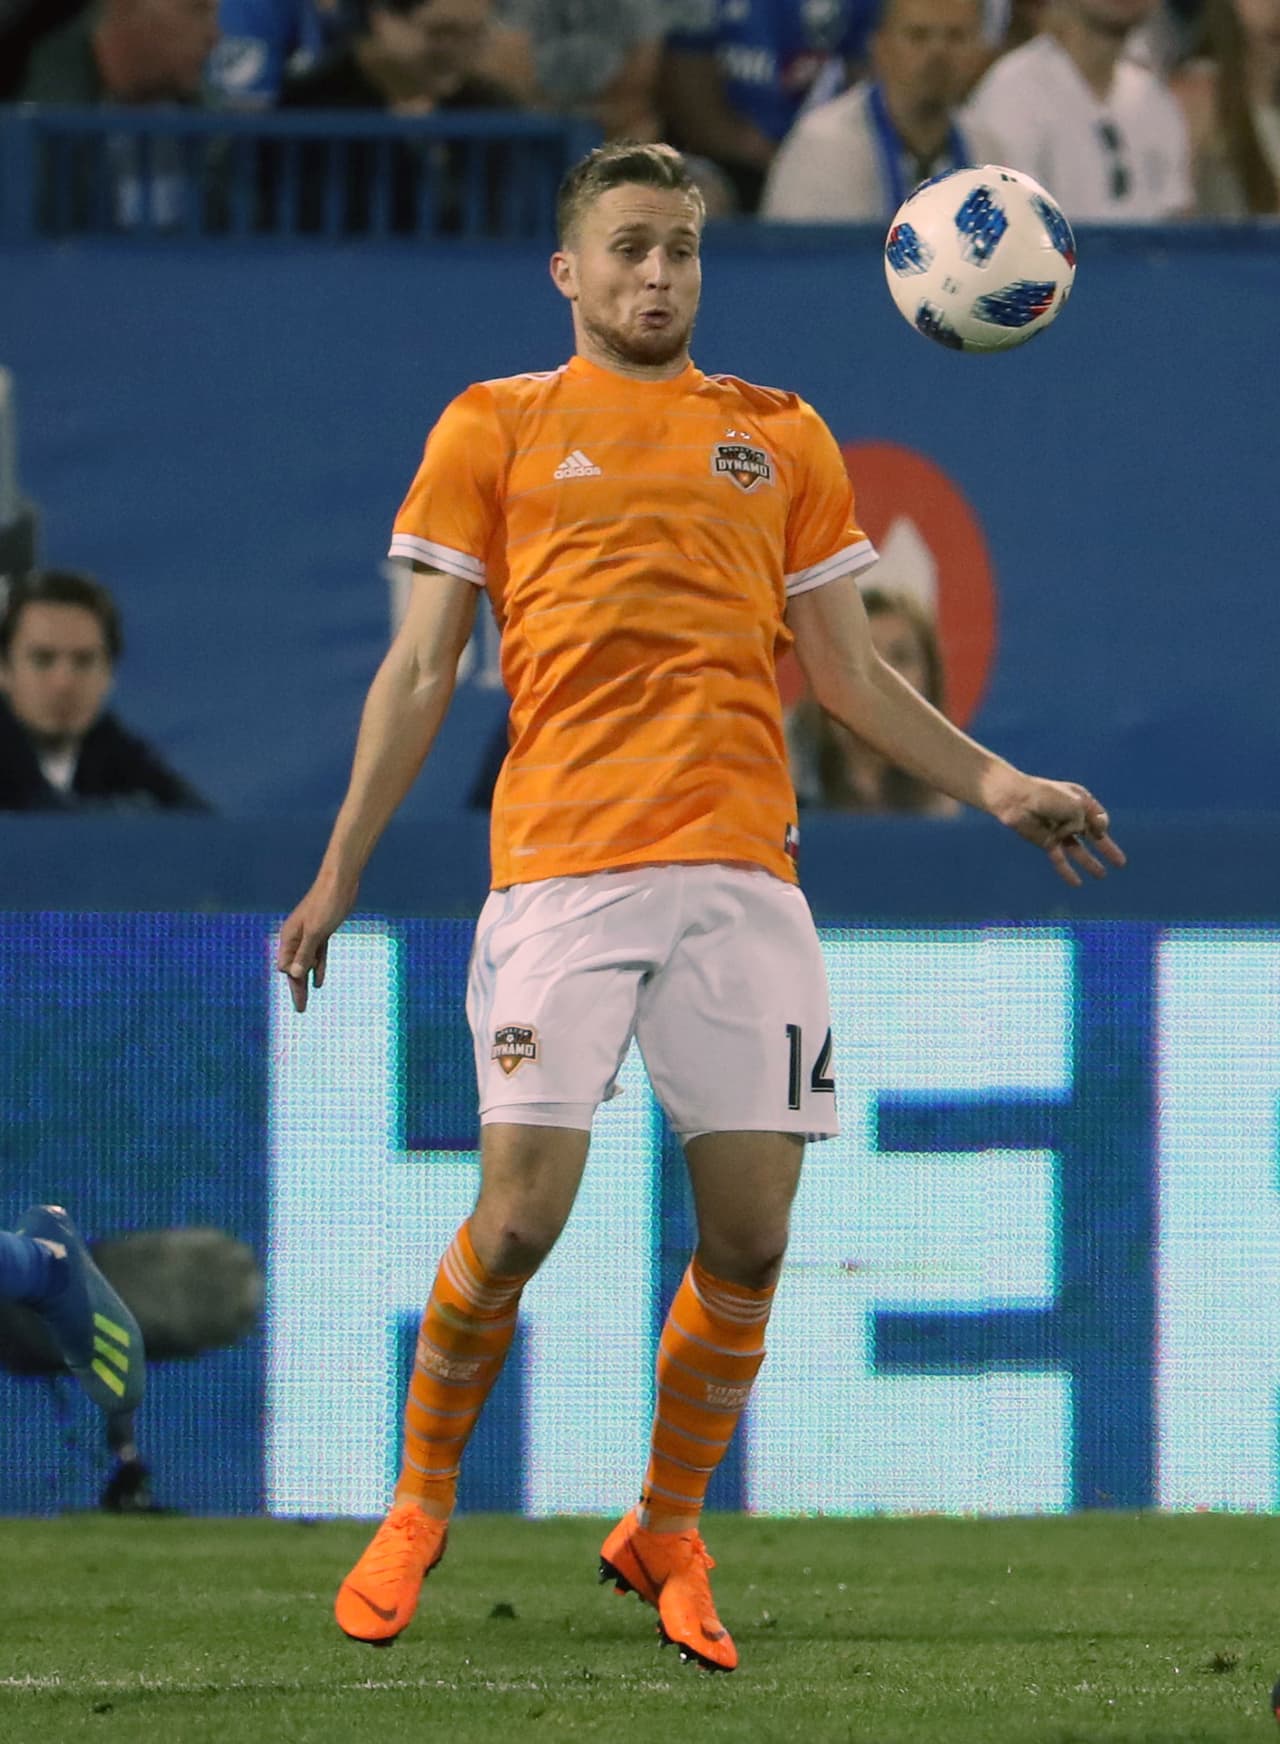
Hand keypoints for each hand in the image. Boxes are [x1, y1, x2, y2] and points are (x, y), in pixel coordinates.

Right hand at [275, 869, 358, 1011]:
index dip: (292, 979)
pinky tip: (318, 982)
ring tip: (304, 1003)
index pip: (285, 966)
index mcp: (289, 937)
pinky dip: (318, 968)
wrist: (341, 883)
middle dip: (297, 989)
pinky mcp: (322, 932)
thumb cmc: (327, 904)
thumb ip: (305, 953)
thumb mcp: (316, 932)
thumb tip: (292, 975)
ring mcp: (309, 935)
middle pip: (294, 969)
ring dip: (306, 982)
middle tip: (300, 1011)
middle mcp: (296, 937)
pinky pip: (317, 956)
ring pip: (305, 964)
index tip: (301, 988)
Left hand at [990, 773, 1126, 886]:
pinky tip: (1077, 884)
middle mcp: (1071, 816)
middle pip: (1093, 836)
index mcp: (1080, 800)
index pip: (1099, 817)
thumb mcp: (1076, 804)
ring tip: (1101, 875)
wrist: (1015, 800)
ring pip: (1078, 850)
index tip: (1098, 827)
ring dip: (1090, 862)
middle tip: (1120, 863)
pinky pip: (1060, 859)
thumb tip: (1097, 832)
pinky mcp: (1047, 842)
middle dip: (1107, 848)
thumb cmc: (1046, 796)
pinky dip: (1068, 871)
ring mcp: (1059, 830)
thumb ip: (1089, 820)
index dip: (1102, 824)